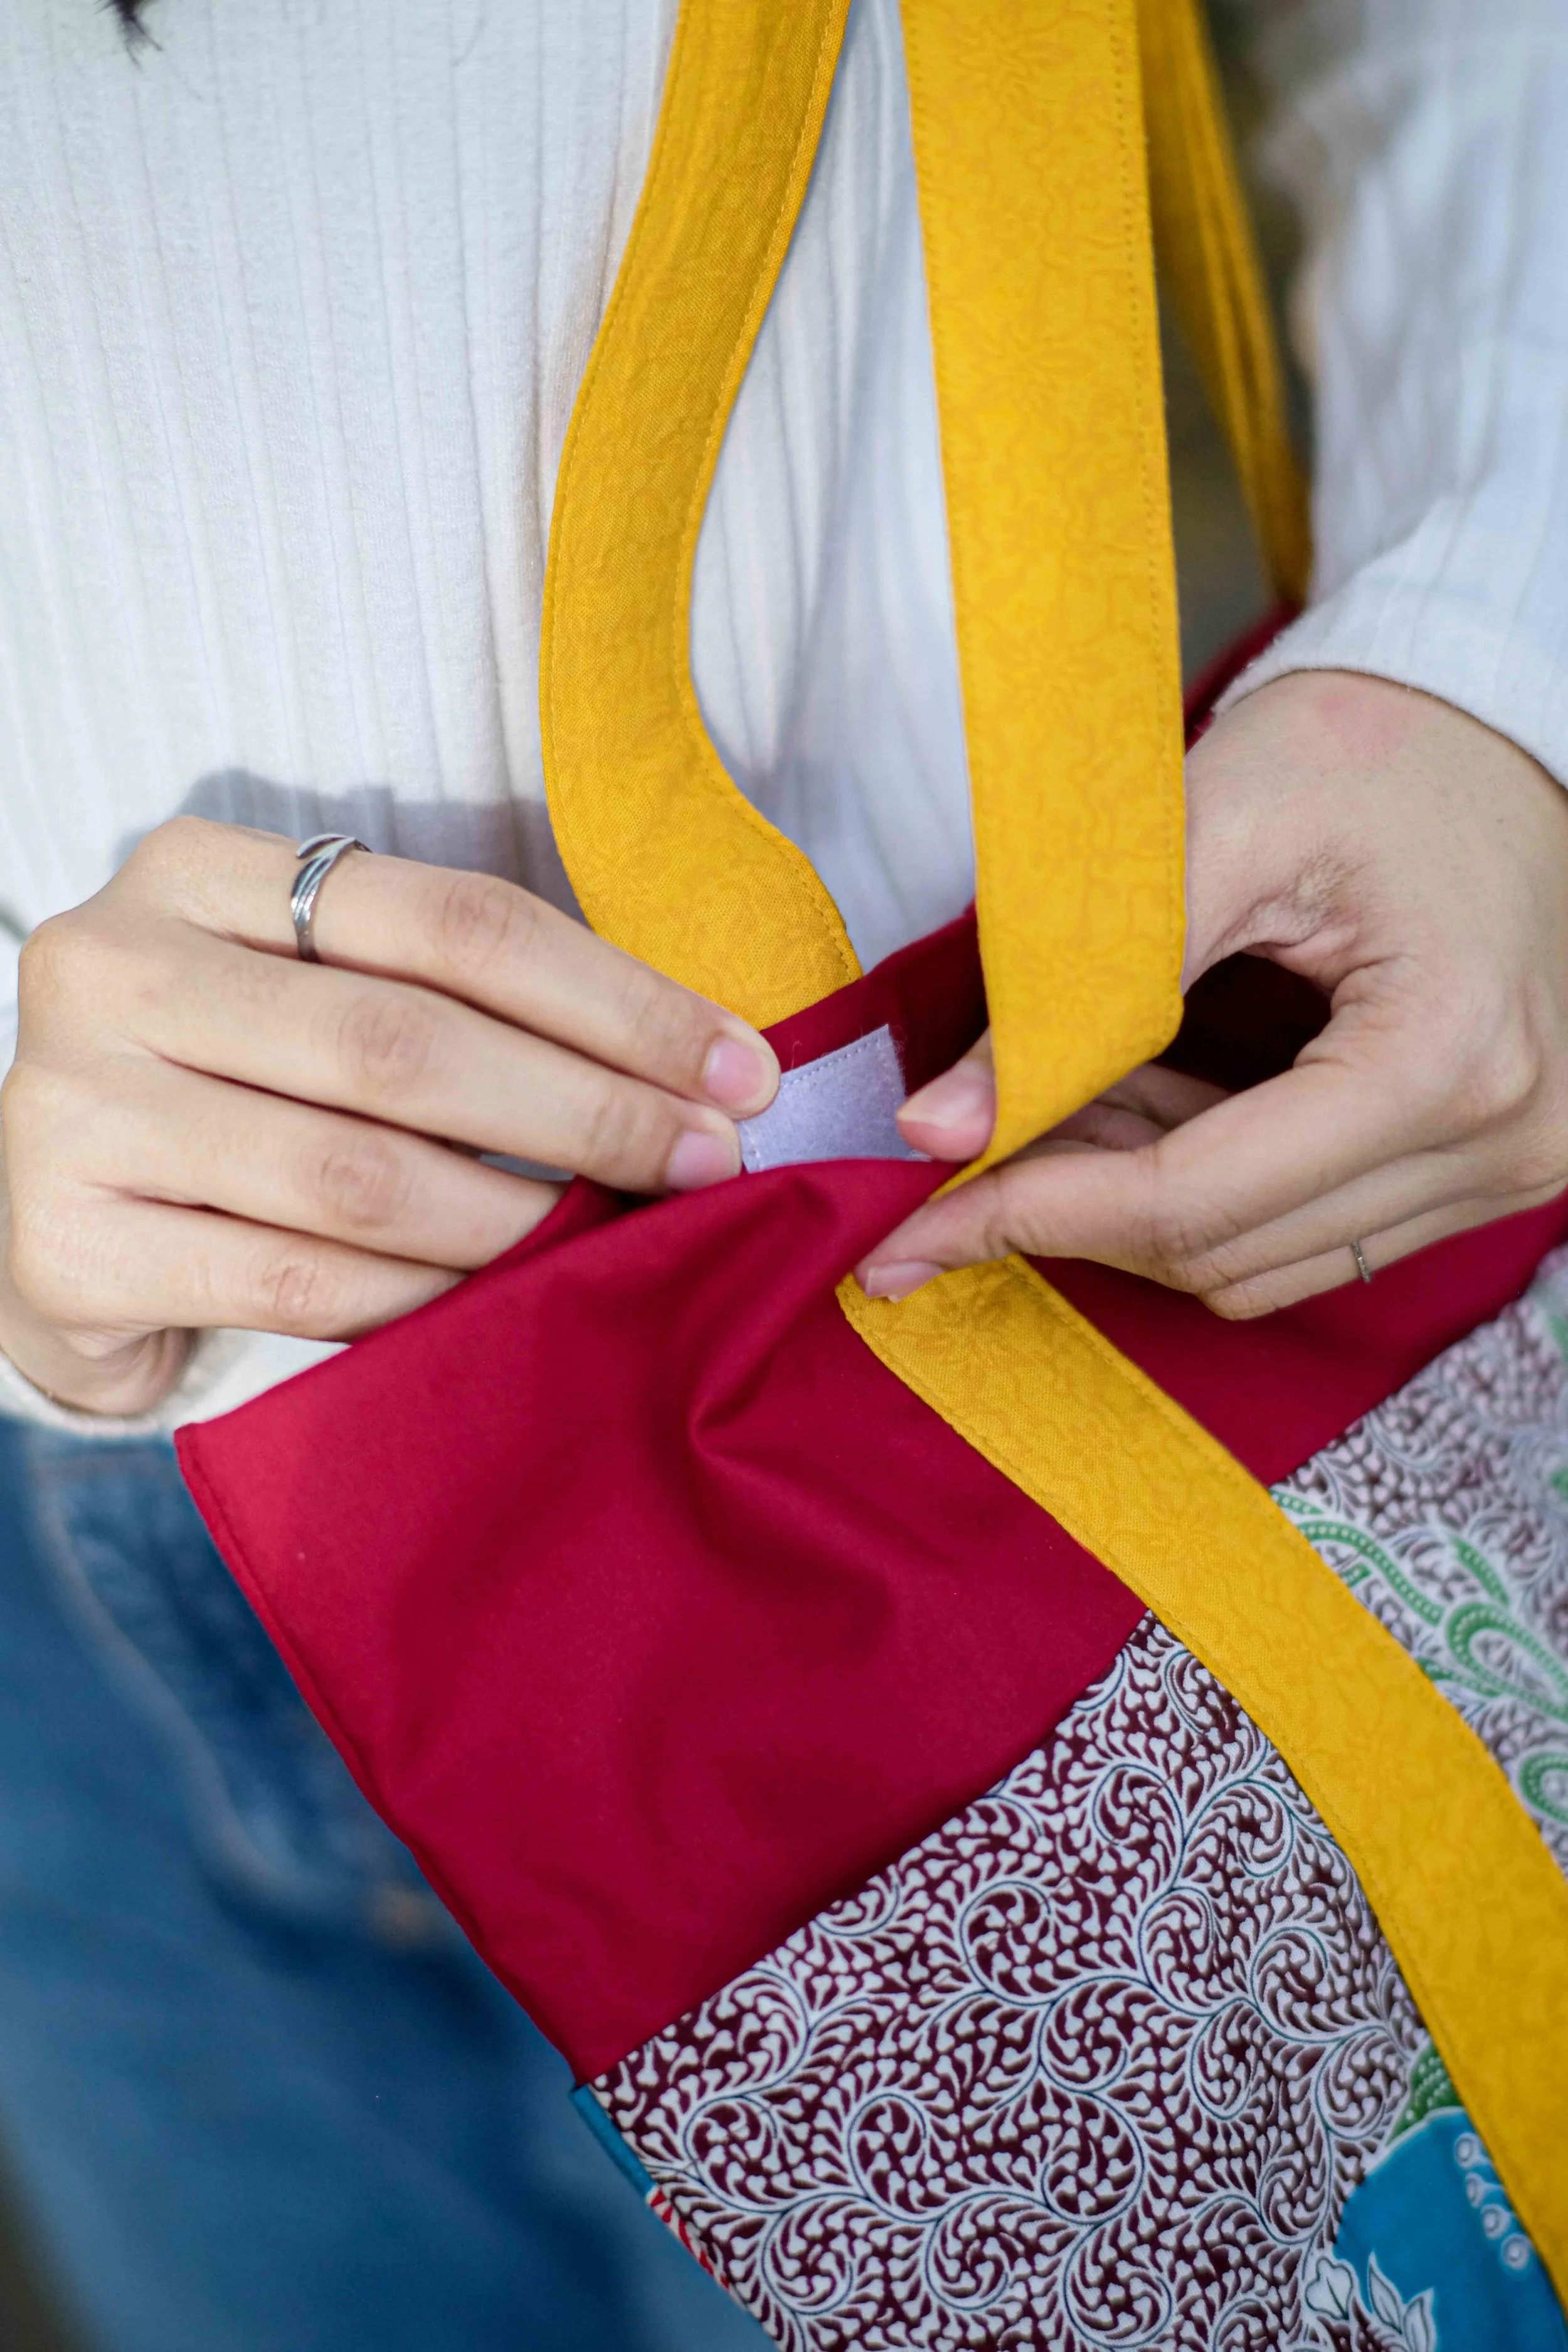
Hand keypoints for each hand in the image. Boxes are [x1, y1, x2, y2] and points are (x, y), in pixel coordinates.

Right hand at [0, 818, 776, 1414]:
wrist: (51, 1220)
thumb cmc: (237, 1097)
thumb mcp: (320, 1003)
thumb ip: (458, 1004)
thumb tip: (697, 1068)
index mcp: (195, 871)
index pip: (451, 918)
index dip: (616, 998)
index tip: (740, 1067)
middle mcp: (115, 965)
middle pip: (408, 1041)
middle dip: (589, 1111)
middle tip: (706, 1163)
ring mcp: (70, 1105)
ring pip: (357, 1173)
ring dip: (517, 1222)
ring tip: (614, 1242)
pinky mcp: (63, 1243)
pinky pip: (298, 1281)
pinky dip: (421, 1302)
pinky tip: (495, 1309)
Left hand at [860, 671, 1567, 1314]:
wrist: (1494, 724)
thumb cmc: (1369, 745)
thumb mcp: (1213, 822)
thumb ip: (1076, 980)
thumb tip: (936, 1126)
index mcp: (1447, 1054)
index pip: (1199, 1197)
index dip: (1037, 1211)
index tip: (912, 1224)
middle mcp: (1499, 1139)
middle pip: (1223, 1251)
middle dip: (1069, 1210)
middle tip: (954, 1156)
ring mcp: (1503, 1165)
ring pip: (1257, 1262)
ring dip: (1131, 1204)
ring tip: (1050, 1109)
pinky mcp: (1482, 1164)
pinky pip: (1303, 1233)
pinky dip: (1201, 1189)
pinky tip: (1136, 1108)